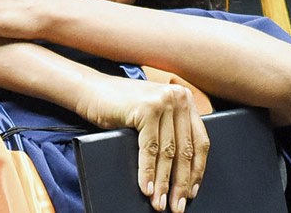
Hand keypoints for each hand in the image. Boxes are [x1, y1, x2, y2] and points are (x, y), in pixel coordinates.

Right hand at [74, 75, 208, 212]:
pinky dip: (148, 172)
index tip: (191, 191)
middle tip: (177, 205)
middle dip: (180, 183)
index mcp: (185, 98)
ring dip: (163, 182)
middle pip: (184, 149)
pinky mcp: (147, 108)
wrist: (91, 90)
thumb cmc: (120, 106)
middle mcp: (178, 97)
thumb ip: (170, 128)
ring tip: (159, 202)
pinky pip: (150, 149)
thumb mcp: (153, 114)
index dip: (196, 170)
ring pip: (167, 152)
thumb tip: (184, 172)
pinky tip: (146, 188)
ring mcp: (163, 101)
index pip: (199, 141)